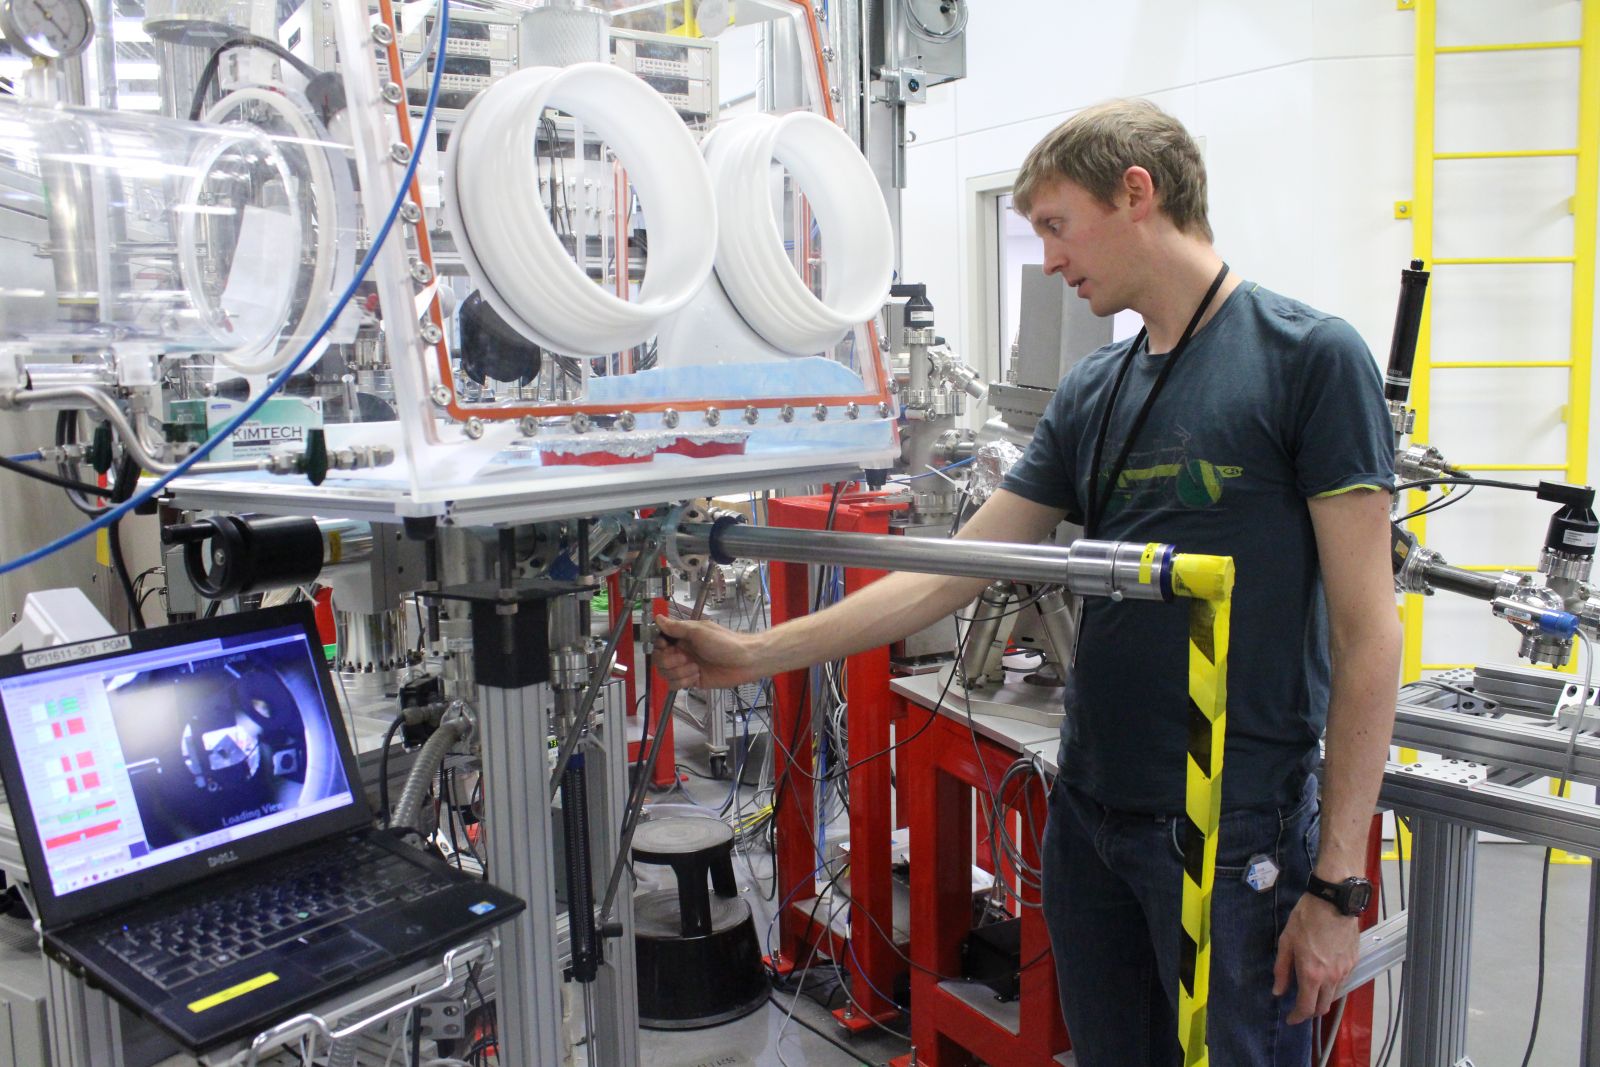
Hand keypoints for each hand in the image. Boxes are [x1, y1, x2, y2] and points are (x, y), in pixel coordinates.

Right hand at [653, 614, 760, 689]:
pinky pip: (675, 685)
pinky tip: (697, 676)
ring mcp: (687, 667)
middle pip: (660, 660)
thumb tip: (658, 618)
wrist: (745, 661)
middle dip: (670, 661)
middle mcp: (683, 651)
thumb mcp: (699, 631)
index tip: (667, 647)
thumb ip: (677, 627)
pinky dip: (684, 681)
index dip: (660, 647)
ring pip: (666, 674)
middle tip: (685, 658)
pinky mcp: (692, 680)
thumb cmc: (725, 643)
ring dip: (680, 672)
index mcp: (683, 637)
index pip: (659, 642)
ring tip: (695, 667)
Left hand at [1272, 893, 1359, 1023]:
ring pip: (1333, 995)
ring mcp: (1345, 970)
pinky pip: (1342, 981)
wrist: (1333, 902)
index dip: (1297, 1017)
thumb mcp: (1286, 942)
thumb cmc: (1306, 919)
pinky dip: (1331, 984)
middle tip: (1299, 1007)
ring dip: (1321, 998)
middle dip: (1310, 1012)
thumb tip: (1278, 992)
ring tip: (1310, 990)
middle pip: (1323, 1007)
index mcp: (1312, 974)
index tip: (1290, 1019)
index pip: (1306, 1007)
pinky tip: (1323, 974)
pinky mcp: (1354, 962)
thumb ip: (1282, 970)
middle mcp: (1331, 978)